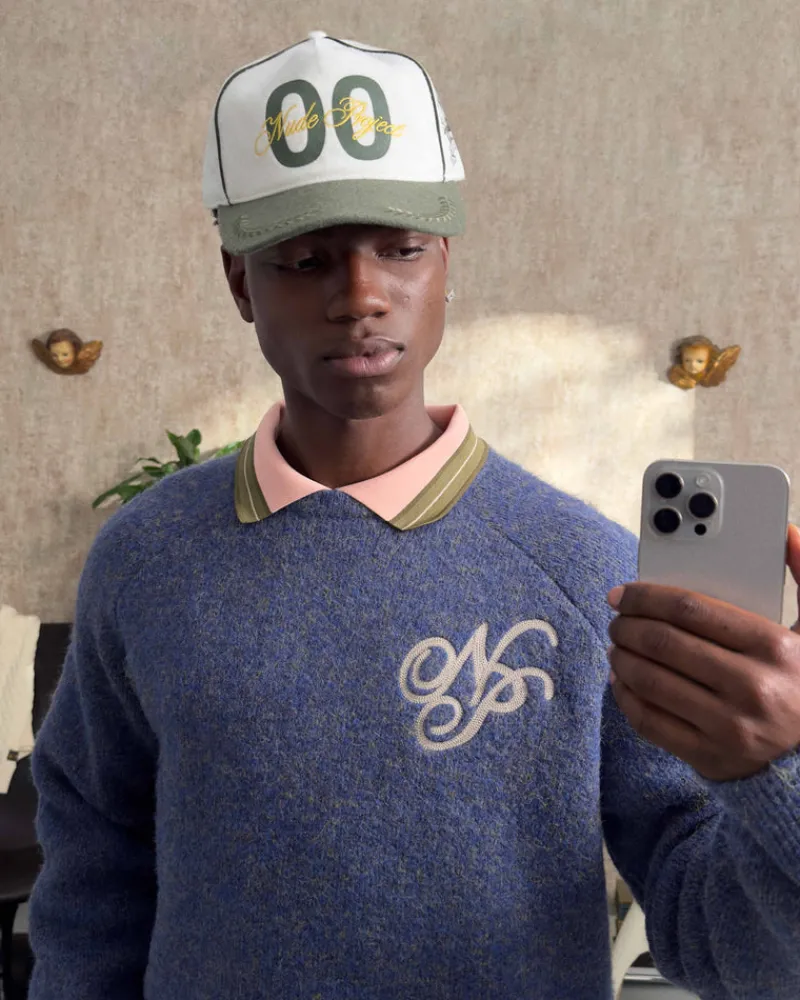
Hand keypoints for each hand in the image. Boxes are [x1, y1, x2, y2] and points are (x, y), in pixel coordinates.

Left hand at [606, 524, 799, 781]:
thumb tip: (785, 532)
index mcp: (776, 648)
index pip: (691, 610)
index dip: (647, 596)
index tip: (624, 592)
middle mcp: (752, 689)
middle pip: (664, 644)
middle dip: (629, 625)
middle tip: (617, 617)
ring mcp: (729, 727)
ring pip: (651, 682)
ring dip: (622, 657)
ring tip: (617, 644)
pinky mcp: (710, 757)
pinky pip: (650, 722)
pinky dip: (626, 697)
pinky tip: (622, 681)